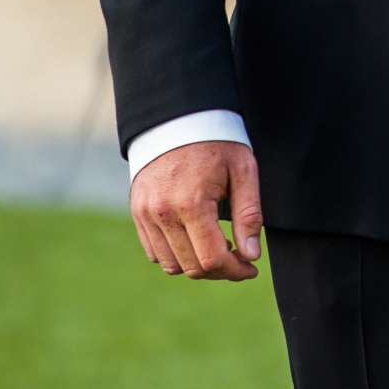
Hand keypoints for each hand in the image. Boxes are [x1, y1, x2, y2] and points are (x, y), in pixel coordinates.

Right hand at [131, 140, 262, 281]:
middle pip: (192, 268)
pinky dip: (175, 255)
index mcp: (192, 203)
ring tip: (216, 246)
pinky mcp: (138, 212)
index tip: (251, 268)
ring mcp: (146, 213)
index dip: (235, 271)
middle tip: (238, 257)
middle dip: (220, 270)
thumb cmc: (216, 142)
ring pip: (171, 265)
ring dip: (196, 265)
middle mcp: (163, 213)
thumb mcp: (243, 170)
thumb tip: (251, 255)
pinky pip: (154, 252)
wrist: (178, 117)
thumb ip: (249, 214)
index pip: (212, 259)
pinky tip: (194, 239)